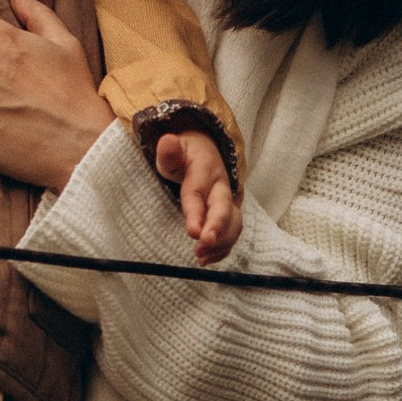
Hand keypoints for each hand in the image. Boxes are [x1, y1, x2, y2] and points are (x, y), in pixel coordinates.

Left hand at [154, 130, 237, 264]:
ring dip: (220, 243)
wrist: (205, 153)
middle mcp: (220, 188)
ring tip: (201, 257)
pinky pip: (232, 233)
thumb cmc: (184, 156)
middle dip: (218, 230)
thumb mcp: (172, 151)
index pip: (199, 194)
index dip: (197, 214)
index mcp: (205, 172)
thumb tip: (168, 141)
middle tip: (203, 245)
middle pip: (225, 210)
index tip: (193, 232)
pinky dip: (223, 249)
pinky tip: (207, 259)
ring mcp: (226, 203)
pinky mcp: (227, 216)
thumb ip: (169, 151)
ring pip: (233, 224)